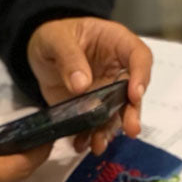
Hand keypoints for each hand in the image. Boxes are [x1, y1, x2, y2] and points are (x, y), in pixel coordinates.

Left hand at [27, 17, 152, 153]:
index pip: (139, 56)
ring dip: (109, 130)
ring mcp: (106, 92)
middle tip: (131, 129)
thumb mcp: (56, 39)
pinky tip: (81, 144)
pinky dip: (89, 137)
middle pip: (133, 92)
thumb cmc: (54, 36)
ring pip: (116, 114)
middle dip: (132, 112)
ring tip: (98, 144)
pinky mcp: (93, 109)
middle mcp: (117, 70)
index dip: (141, 75)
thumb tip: (82, 85)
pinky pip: (96, 126)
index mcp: (116, 43)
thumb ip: (69, 57)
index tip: (135, 94)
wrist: (41, 54)